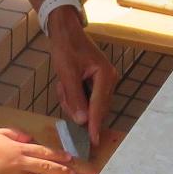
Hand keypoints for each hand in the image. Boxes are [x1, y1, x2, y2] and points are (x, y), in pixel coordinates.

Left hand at [48, 11, 116, 149]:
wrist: (65, 31)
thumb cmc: (66, 47)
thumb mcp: (67, 73)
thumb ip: (75, 97)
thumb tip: (82, 121)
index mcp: (105, 75)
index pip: (99, 106)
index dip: (94, 125)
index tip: (93, 142)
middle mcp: (109, 79)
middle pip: (95, 107)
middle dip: (76, 105)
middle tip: (63, 90)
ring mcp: (104, 80)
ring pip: (89, 104)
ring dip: (72, 99)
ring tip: (63, 83)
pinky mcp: (97, 81)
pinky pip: (86, 97)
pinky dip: (73, 95)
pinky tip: (66, 84)